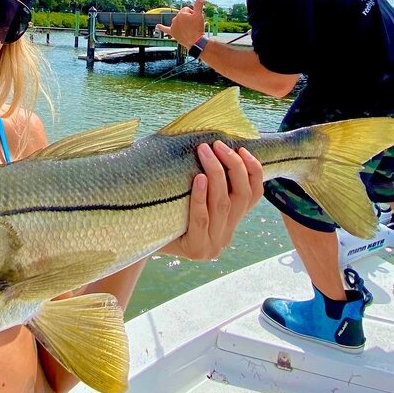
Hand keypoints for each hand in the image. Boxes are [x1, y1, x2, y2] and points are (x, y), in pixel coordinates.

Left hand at [156, 0, 206, 48]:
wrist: (195, 41)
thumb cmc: (198, 28)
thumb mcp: (200, 15)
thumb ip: (199, 5)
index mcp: (181, 13)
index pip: (187, 10)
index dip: (193, 13)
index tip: (196, 20)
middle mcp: (175, 19)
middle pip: (183, 15)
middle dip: (188, 19)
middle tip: (194, 25)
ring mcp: (173, 26)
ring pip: (178, 21)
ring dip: (182, 23)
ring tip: (189, 29)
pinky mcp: (172, 33)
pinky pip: (166, 29)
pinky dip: (161, 27)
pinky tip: (157, 26)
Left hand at [161, 143, 263, 259]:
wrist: (140, 242)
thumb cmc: (165, 212)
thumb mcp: (190, 197)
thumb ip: (206, 180)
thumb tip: (211, 143)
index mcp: (230, 222)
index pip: (253, 195)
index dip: (253, 170)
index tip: (242, 148)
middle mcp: (225, 235)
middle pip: (241, 196)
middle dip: (233, 166)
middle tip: (217, 144)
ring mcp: (212, 245)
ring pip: (222, 205)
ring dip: (216, 174)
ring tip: (205, 152)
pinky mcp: (196, 249)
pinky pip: (201, 218)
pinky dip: (201, 197)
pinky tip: (198, 179)